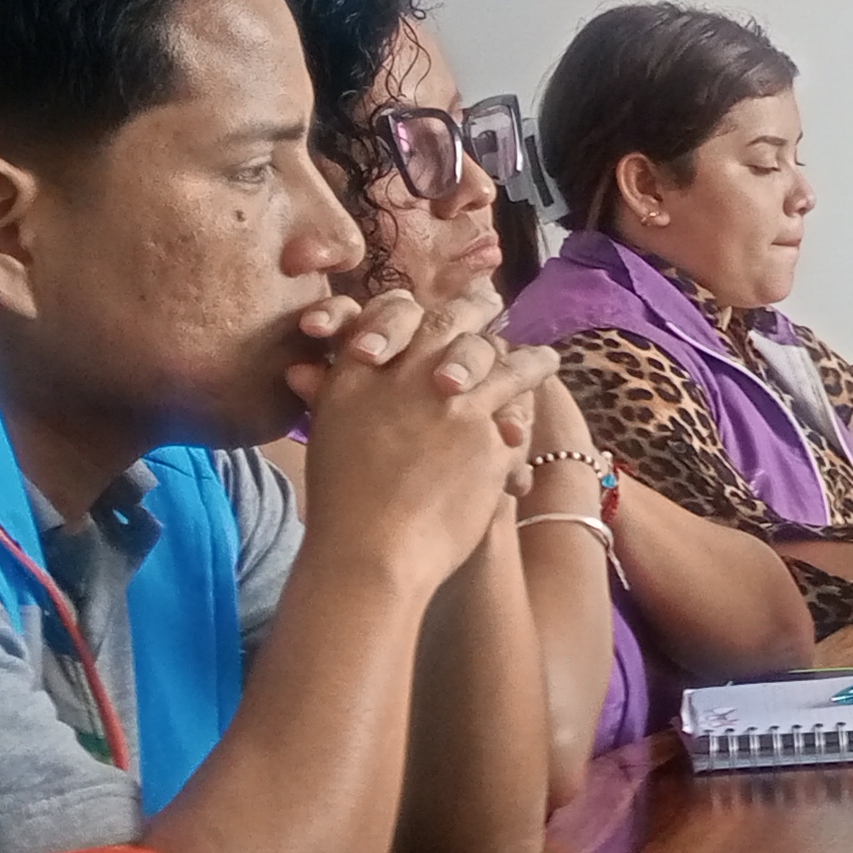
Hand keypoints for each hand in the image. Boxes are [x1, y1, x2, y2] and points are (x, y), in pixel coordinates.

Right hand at [287, 285, 554, 601]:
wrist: (371, 553)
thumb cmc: (342, 505)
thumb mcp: (327, 436)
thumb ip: (331, 395)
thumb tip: (306, 368)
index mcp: (357, 372)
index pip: (395, 313)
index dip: (422, 304)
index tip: (434, 300)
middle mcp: (404, 375)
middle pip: (449, 323)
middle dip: (474, 309)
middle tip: (493, 301)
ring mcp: (449, 401)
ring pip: (499, 361)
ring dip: (526, 359)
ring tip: (546, 358)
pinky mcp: (485, 434)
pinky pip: (515, 410)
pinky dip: (531, 409)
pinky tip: (544, 409)